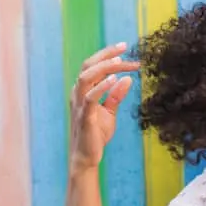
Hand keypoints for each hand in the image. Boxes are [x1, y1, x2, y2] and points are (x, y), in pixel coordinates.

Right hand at [69, 42, 140, 172]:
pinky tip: (114, 79)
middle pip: (88, 66)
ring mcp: (79, 105)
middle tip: (124, 48)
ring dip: (104, 67)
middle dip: (106, 54)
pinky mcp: (84, 117)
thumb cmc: (95, 134)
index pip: (94, 66)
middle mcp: (78, 94)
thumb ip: (116, 95)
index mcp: (83, 91)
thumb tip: (127, 79)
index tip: (126, 49)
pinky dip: (102, 86)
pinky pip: (90, 98)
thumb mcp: (110, 112)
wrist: (87, 157)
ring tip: (120, 61)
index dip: (108, 55)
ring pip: (86, 77)